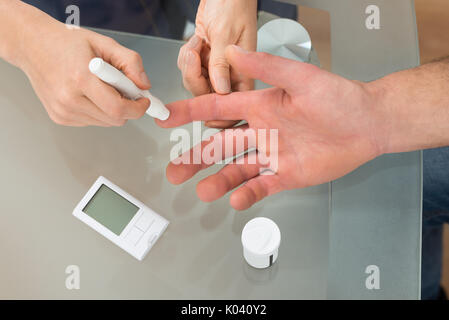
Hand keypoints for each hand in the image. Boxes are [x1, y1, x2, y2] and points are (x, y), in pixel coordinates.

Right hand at [18, 18, 150, 126]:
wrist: (33, 45)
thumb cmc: (67, 43)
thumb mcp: (104, 43)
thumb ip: (130, 62)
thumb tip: (144, 85)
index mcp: (81, 78)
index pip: (118, 109)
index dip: (137, 108)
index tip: (144, 101)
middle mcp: (69, 99)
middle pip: (114, 120)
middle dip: (128, 108)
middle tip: (126, 91)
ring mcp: (62, 111)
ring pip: (105, 123)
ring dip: (112, 109)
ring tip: (102, 87)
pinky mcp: (59, 117)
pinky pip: (92, 121)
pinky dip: (98, 111)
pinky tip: (88, 93)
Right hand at [158, 46, 387, 209]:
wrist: (367, 123)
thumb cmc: (338, 97)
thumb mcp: (300, 78)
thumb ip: (266, 67)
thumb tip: (233, 53)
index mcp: (259, 106)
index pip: (216, 109)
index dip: (188, 113)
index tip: (165, 118)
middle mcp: (261, 131)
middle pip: (219, 146)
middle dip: (195, 158)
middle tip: (174, 171)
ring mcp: (273, 154)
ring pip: (237, 169)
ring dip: (219, 180)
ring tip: (203, 191)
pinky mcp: (288, 174)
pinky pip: (263, 186)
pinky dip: (248, 194)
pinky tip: (235, 200)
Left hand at [177, 0, 256, 127]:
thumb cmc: (234, 4)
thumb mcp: (227, 33)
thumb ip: (221, 63)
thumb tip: (220, 89)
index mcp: (245, 72)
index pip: (235, 103)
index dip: (222, 116)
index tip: (206, 119)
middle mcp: (230, 73)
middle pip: (208, 95)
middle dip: (196, 79)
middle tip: (193, 58)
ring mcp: (216, 66)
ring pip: (195, 83)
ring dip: (189, 65)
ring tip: (196, 45)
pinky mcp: (204, 58)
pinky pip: (188, 68)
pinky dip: (186, 56)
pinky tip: (197, 41)